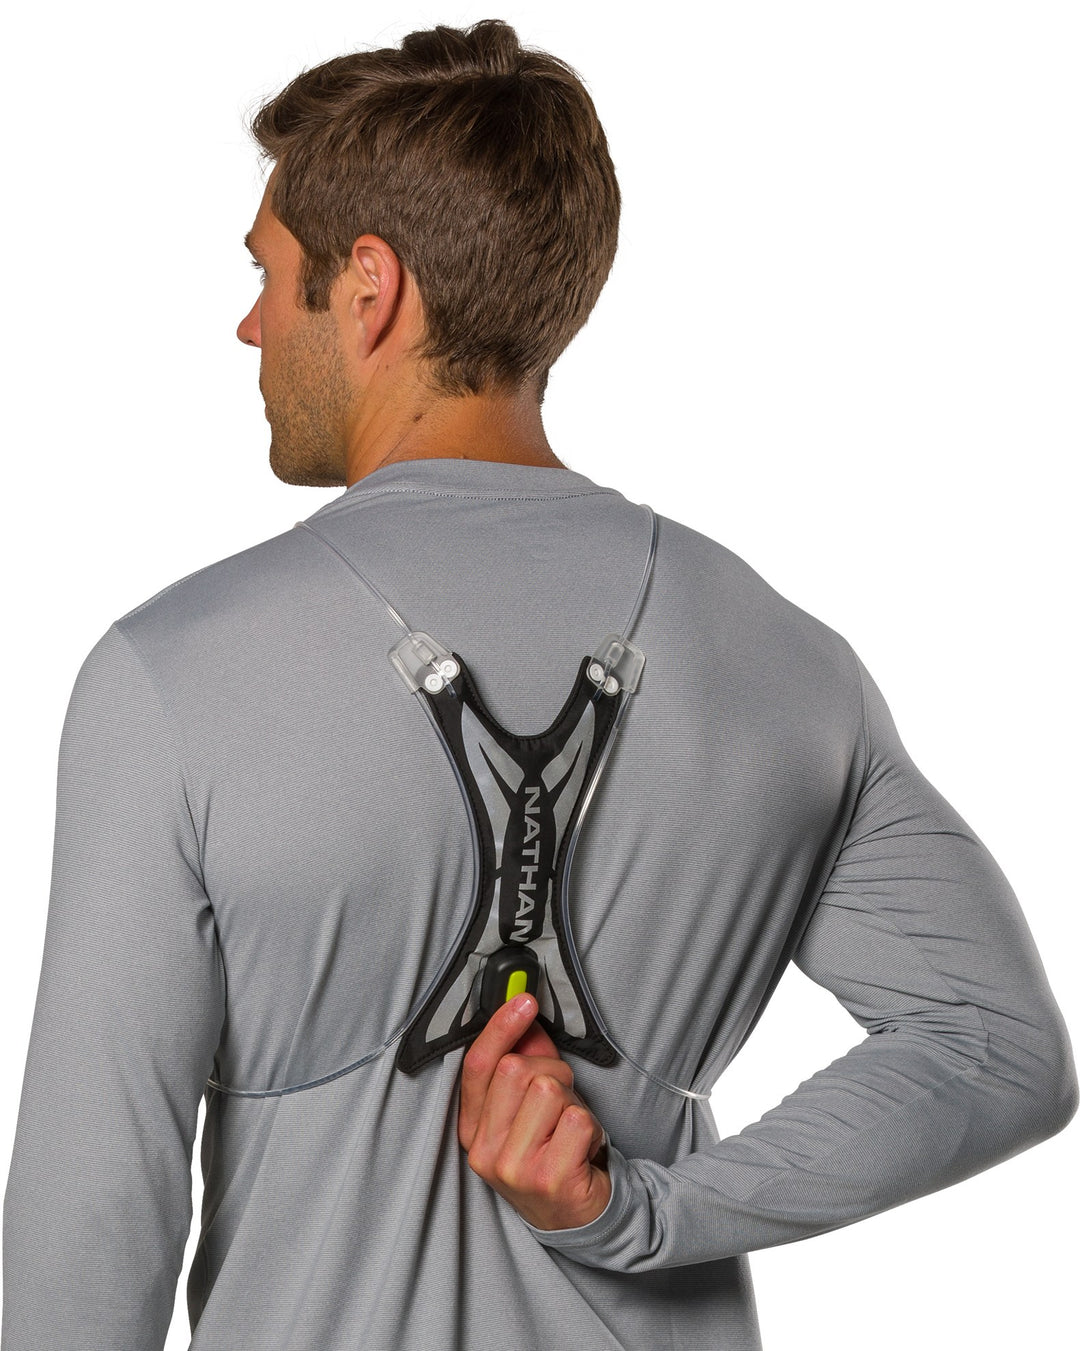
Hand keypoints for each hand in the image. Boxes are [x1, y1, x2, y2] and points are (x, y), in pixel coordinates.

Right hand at [458, 993, 611, 1230]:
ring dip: (573, 1101)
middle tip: (563, 1098)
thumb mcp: (530, 1112)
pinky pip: (578, 1118)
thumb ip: (525, 1064)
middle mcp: (486, 1150)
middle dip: (552, 1071)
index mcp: (473, 1129)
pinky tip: (585, 1148)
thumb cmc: (553, 1155)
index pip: (478, 1066)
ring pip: (550, 1089)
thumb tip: (526, 1018)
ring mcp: (516, 1168)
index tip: (524, 1000)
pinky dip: (592, 1126)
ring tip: (571, 1129)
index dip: (500, 1028)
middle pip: (517, 1069)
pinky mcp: (551, 1179)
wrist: (578, 1219)